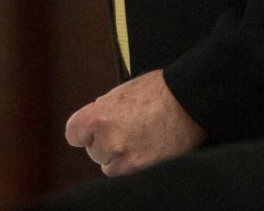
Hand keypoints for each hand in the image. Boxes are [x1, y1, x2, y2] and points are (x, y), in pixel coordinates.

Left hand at [66, 70, 206, 175]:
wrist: (189, 102)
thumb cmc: (159, 91)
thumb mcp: (122, 92)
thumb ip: (104, 109)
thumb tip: (94, 124)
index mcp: (99, 116)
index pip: (74, 133)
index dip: (84, 131)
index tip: (92, 130)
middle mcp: (108, 140)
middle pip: (94, 150)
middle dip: (106, 142)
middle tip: (127, 128)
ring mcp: (124, 159)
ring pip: (109, 165)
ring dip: (119, 156)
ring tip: (139, 138)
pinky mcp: (139, 170)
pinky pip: (126, 173)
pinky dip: (133, 164)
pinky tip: (147, 148)